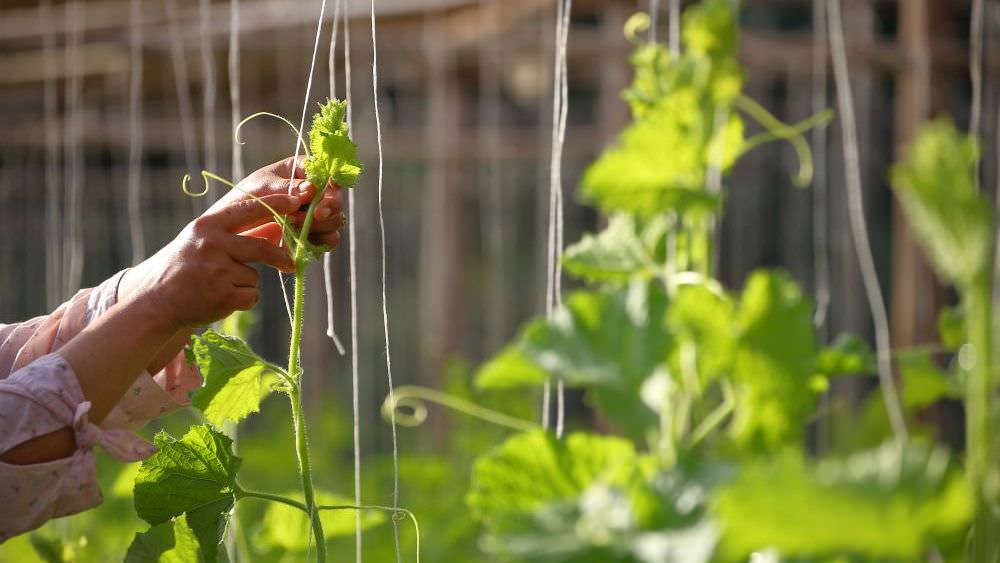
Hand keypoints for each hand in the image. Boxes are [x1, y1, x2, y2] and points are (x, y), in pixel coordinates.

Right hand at [120, 191, 306, 330]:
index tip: (296, 201)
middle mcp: (212, 245)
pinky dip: (242, 300)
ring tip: (220, 285)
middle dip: (280, 257)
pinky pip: (251, 296)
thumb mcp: (201, 239)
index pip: (248, 209)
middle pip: (261, 248)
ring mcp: (217, 271)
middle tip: (290, 262)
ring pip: (255, 277)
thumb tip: (277, 225)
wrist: (155, 300)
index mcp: (207, 226)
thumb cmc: (185, 266)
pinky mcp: (222, 296)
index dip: (275, 204)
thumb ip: (234, 231)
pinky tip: (220, 298)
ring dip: (245, 283)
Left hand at [212, 156, 346, 249]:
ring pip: (335, 220)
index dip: (334, 179)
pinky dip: (320, 242)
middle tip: (315, 215)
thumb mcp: (261, 188)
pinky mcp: (314, 235)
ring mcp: (315, 215)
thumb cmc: (244, 200)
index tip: (332, 187)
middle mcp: (314, 192)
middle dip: (328, 207)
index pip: (327, 172)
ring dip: (320, 226)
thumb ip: (286, 187)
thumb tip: (311, 188)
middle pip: (336, 198)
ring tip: (293, 226)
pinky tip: (304, 241)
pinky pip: (329, 240)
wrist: (232, 231)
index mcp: (302, 171)